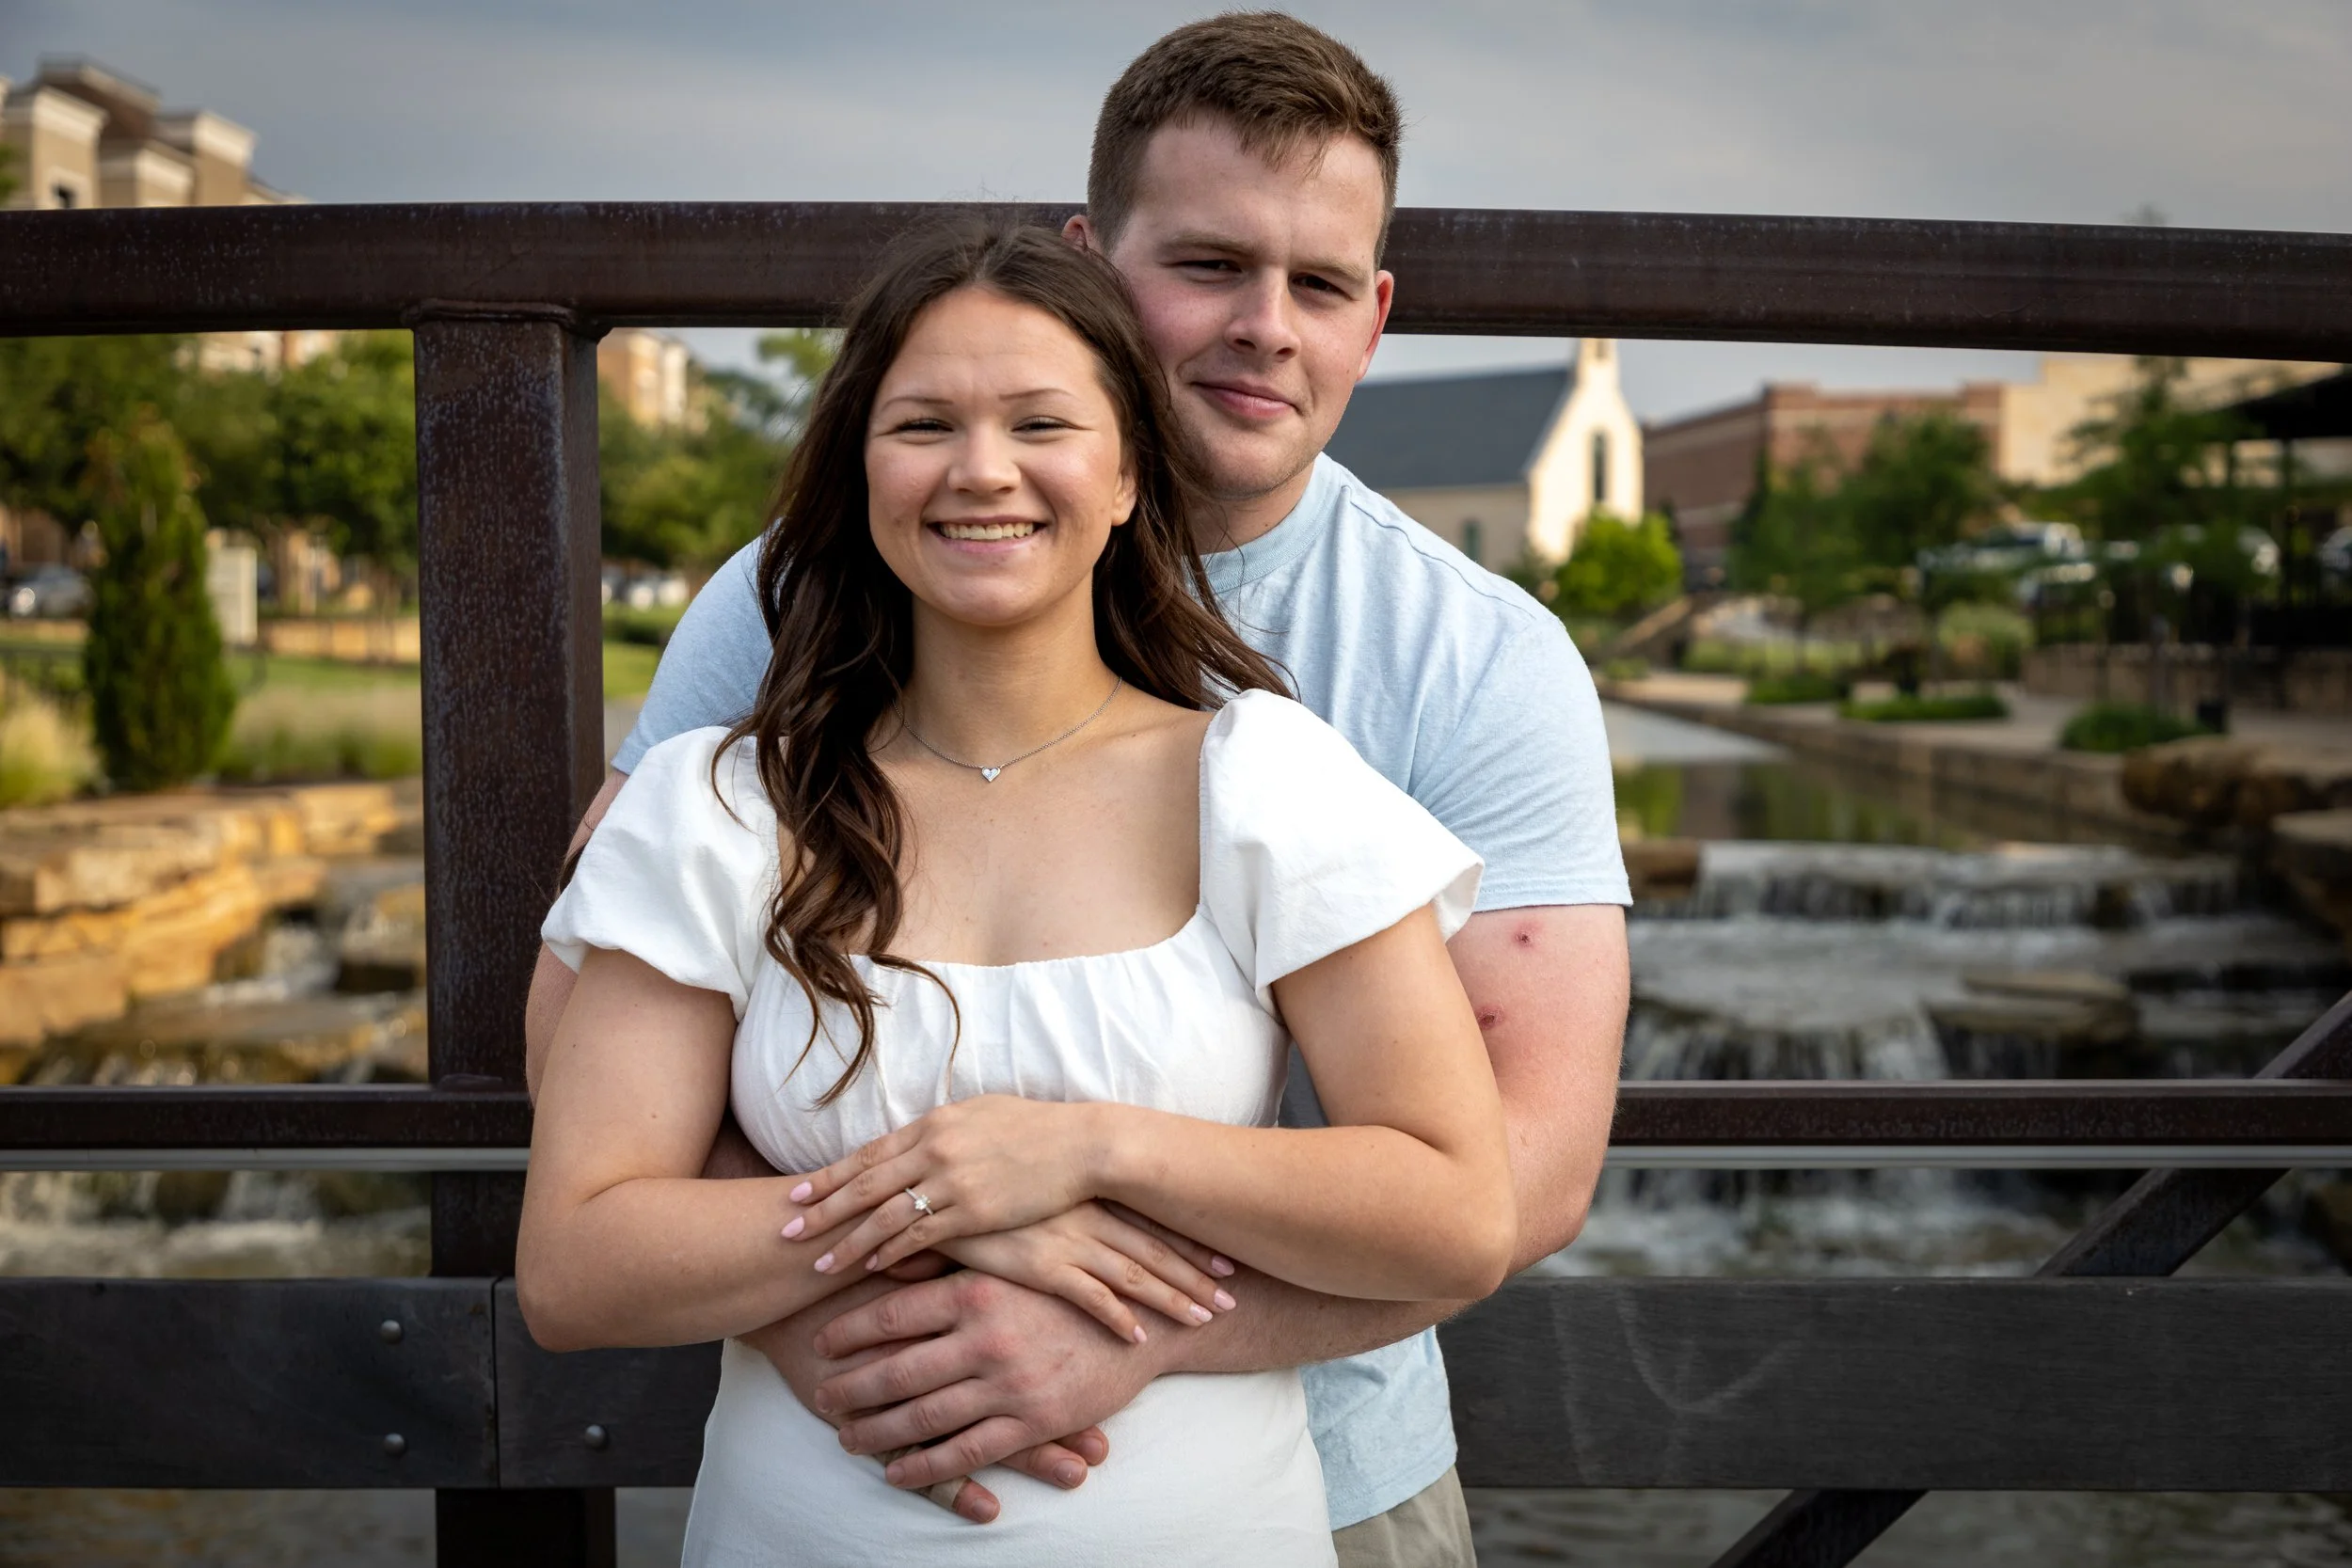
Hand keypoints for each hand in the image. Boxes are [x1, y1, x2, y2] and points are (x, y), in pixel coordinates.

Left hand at [737, 1278, 1107, 1523]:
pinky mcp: (1033, 1422)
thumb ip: (950, 1263)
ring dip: (877, 1433)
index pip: (893, 1314)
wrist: (1145, 1319)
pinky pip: (966, 1453)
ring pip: (924, 1418)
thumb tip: (885, 1256)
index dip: (849, 1331)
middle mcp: (987, 1338)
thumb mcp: (1011, 1261)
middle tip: (820, 1399)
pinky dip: (924, 1467)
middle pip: (897, 1372)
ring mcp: (1009, 1384)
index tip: (818, 1341)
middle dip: (851, 1390)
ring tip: (847, 1439)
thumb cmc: (1071, 1282)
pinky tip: (896, 1472)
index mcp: (977, 1291)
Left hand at [788, 1096, 1108, 1274]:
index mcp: (933, 1123)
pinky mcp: (975, 1211)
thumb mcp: (980, 1114)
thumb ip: (941, 1130)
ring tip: (819, 1264)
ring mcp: (953, 1180)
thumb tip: (912, 1142)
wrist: (1083, 1145)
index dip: (829, 1176)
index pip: (868, 1154)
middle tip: (786, 1232)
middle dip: (822, 1211)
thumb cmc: (1037, 1129)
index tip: (797, 1195)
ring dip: (848, 1241)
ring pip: (885, 1216)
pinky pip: (921, 1235)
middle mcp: (935, 1148)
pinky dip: (890, 1251)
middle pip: (864, 1185)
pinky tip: (870, 1267)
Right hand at [934, 1201, 1237, 1344]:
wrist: (935, 1194)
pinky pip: (1089, 1298)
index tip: (1227, 1254)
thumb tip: (1090, 1202)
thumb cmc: (984, 1184)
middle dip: (1196, 1272)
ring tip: (1208, 1318)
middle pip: (1155, 1247)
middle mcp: (1085, 1214)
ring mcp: (1065, 1241)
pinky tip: (1142, 1338)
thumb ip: (1064, 1195)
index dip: (1190, 1237)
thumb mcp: (1034, 1183)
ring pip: (1134, 1274)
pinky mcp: (1039, 1267)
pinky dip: (1120, 1318)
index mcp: (1087, 1191)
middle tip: (1235, 1292)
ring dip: (1174, 1297)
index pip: (1153, 1217)